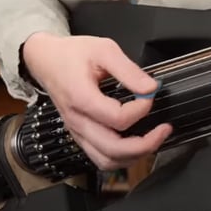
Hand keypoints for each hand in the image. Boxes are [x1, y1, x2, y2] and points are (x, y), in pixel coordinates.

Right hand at [22, 32, 172, 169]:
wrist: (45, 59)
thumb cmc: (72, 54)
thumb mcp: (104, 49)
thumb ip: (128, 70)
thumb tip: (151, 88)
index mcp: (82, 99)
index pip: (118, 118)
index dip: (141, 109)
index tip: (151, 94)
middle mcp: (78, 122)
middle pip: (112, 150)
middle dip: (145, 145)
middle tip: (164, 129)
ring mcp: (78, 132)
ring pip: (106, 161)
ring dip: (134, 156)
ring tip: (154, 139)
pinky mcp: (80, 135)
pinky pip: (101, 157)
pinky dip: (122, 157)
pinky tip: (138, 143)